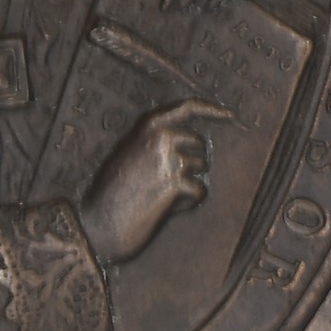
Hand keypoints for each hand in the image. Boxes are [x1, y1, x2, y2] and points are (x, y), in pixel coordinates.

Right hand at [79, 99, 212, 263]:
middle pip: (199, 144)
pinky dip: (188, 203)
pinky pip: (200, 191)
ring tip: (160, 195)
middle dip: (191, 163)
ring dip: (187, 185)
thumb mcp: (128, 153)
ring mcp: (169, 159)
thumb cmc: (112, 190)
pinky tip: (165, 208)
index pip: (187, 107)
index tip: (231, 115)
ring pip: (200, 168)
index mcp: (149, 126)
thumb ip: (154, 142)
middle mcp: (161, 137)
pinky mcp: (176, 183)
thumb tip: (190, 142)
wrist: (99, 222)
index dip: (212, 109)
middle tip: (166, 182)